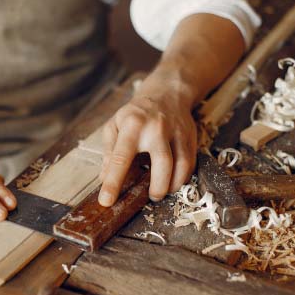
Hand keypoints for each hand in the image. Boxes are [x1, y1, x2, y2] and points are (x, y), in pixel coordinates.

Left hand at [98, 72, 197, 206]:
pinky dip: (182, 178)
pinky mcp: (190, 137)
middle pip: (162, 163)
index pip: (121, 158)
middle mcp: (156, 128)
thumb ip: (109, 152)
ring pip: (181, 165)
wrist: (167, 93)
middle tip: (151, 197)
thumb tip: (104, 178)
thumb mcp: (114, 125)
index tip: (107, 201)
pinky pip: (190, 164)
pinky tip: (173, 182)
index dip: (113, 182)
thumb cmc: (136, 113)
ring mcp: (176, 132)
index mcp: (132, 125)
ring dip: (172, 185)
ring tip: (162, 192)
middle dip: (158, 187)